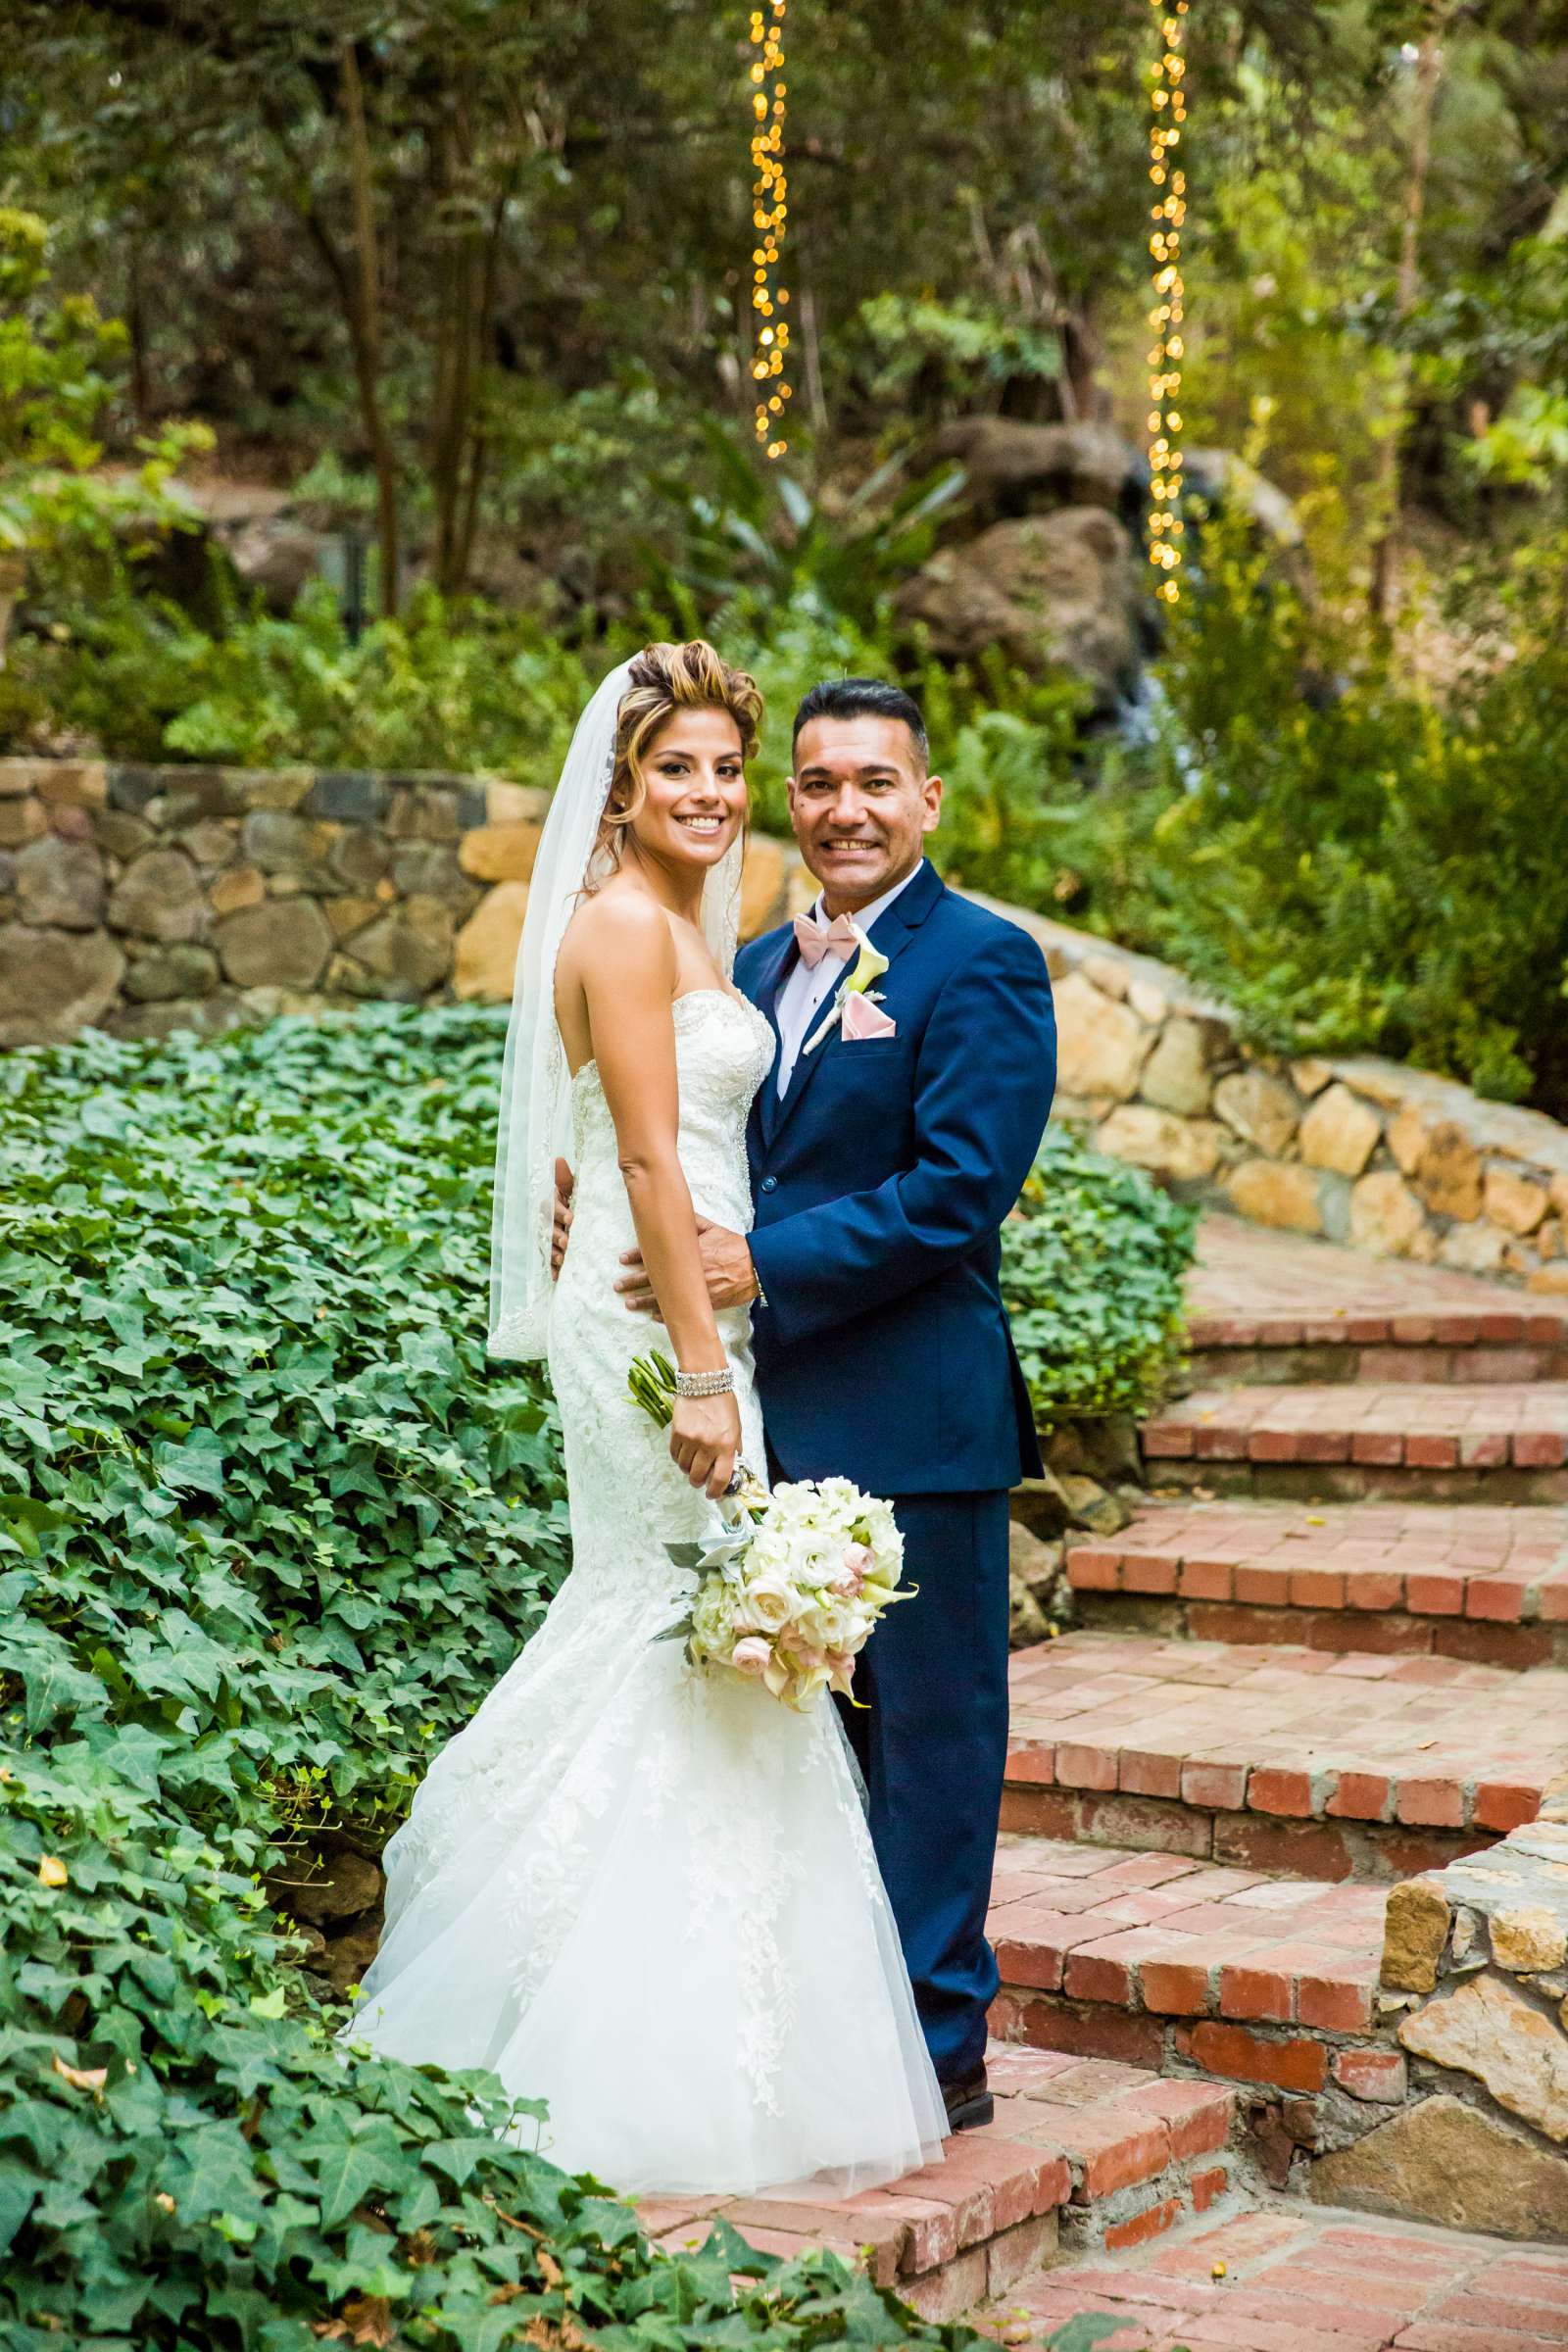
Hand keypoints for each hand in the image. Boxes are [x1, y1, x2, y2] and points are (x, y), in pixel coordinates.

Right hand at [551, 1158, 574, 1278]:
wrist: (583, 1227)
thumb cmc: (579, 1204)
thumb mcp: (575, 1192)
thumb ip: (566, 1180)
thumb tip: (558, 1159)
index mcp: (553, 1205)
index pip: (551, 1207)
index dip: (560, 1213)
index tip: (572, 1219)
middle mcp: (548, 1222)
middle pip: (547, 1228)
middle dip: (556, 1235)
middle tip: (567, 1241)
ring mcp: (549, 1239)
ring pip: (547, 1246)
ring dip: (553, 1252)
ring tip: (562, 1258)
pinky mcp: (552, 1254)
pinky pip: (549, 1263)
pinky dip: (553, 1270)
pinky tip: (557, 1276)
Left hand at [616, 1220, 756, 1317]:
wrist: (755, 1266)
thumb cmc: (733, 1245)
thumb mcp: (711, 1228)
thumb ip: (691, 1222)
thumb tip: (674, 1213)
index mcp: (686, 1251)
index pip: (655, 1253)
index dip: (637, 1256)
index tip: (622, 1259)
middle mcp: (687, 1271)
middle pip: (654, 1277)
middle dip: (633, 1282)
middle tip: (617, 1286)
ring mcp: (695, 1289)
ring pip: (664, 1297)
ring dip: (644, 1301)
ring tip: (629, 1303)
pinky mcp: (704, 1302)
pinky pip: (682, 1310)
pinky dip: (667, 1314)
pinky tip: (653, 1316)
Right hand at [670, 1389, 741, 1498]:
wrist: (704, 1382)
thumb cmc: (723, 1404)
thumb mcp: (736, 1427)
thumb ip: (734, 1448)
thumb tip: (731, 1466)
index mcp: (726, 1445)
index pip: (721, 1478)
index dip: (715, 1491)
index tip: (712, 1494)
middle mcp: (708, 1445)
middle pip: (698, 1476)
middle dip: (698, 1482)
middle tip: (699, 1480)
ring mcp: (691, 1439)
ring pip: (684, 1467)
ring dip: (688, 1469)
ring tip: (692, 1463)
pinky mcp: (677, 1433)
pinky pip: (674, 1454)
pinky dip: (678, 1458)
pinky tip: (683, 1453)